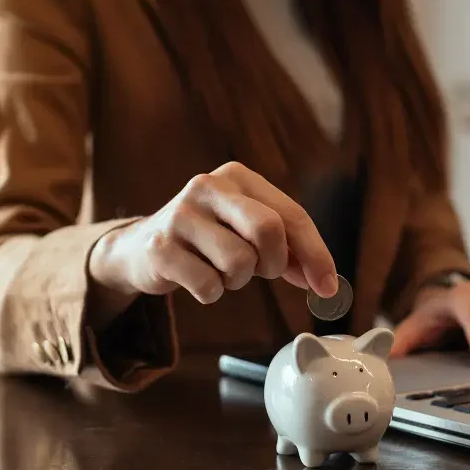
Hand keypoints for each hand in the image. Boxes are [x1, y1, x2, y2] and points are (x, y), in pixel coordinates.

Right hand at [87, 162, 337, 325]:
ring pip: (239, 262)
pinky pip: (209, 285)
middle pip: (268, 230)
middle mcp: (208, 187)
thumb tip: (324, 281)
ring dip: (238, 280)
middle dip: (275, 263)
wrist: (142, 248)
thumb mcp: (248, 232)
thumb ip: (288, 249)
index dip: (316, 255)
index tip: (327, 287)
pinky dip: (212, 293)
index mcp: (238, 177)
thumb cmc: (208, 239)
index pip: (291, 215)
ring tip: (222, 271)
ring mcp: (181, 215)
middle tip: (264, 273)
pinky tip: (198, 279)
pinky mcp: (160, 247)